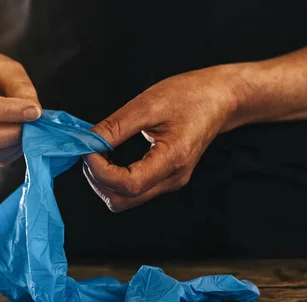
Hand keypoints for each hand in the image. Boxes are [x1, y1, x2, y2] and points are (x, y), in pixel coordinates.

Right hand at [0, 51, 41, 165]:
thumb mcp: (7, 68)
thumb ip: (21, 88)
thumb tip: (34, 114)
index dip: (8, 112)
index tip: (34, 112)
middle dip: (10, 135)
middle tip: (31, 127)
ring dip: (11, 147)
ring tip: (25, 131)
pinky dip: (7, 152)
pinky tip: (15, 137)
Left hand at [84, 65, 243, 211]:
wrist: (220, 99)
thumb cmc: (191, 96)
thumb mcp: (148, 104)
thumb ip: (115, 126)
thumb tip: (87, 141)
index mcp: (173, 160)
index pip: (127, 184)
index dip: (100, 171)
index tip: (87, 149)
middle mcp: (172, 179)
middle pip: (122, 200)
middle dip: (97, 179)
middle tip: (89, 152)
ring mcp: (170, 182)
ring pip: (124, 200)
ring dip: (104, 181)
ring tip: (98, 153)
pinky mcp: (165, 179)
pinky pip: (132, 191)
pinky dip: (114, 179)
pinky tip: (110, 158)